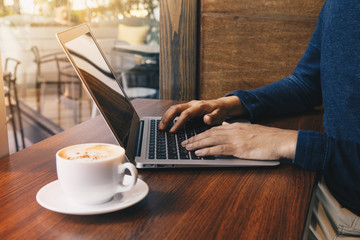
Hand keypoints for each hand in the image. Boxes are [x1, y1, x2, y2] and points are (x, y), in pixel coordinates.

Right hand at [159, 96, 245, 131]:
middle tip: (161, 128)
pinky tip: (165, 123)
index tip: (172, 131)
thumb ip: (213, 117)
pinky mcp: (187, 107)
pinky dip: (169, 116)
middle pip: (176, 108)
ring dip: (166, 117)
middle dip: (167, 118)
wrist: (221, 105)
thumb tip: (206, 119)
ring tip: (160, 127)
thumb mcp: (220, 115)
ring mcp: (188, 105)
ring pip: (173, 108)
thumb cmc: (220, 111)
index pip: (185, 114)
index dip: (178, 123)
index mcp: (199, 106)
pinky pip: (176, 110)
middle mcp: (192, 104)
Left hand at [182, 122, 297, 159]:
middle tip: (184, 143)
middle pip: (209, 133)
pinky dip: (208, 151)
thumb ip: (237, 129)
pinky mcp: (239, 148)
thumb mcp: (251, 130)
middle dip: (195, 138)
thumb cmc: (269, 138)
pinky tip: (199, 153)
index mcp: (236, 127)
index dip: (202, 133)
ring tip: (187, 147)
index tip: (193, 137)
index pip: (215, 129)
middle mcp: (234, 130)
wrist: (282, 141)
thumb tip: (226, 128)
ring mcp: (236, 139)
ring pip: (211, 140)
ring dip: (197, 144)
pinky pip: (219, 149)